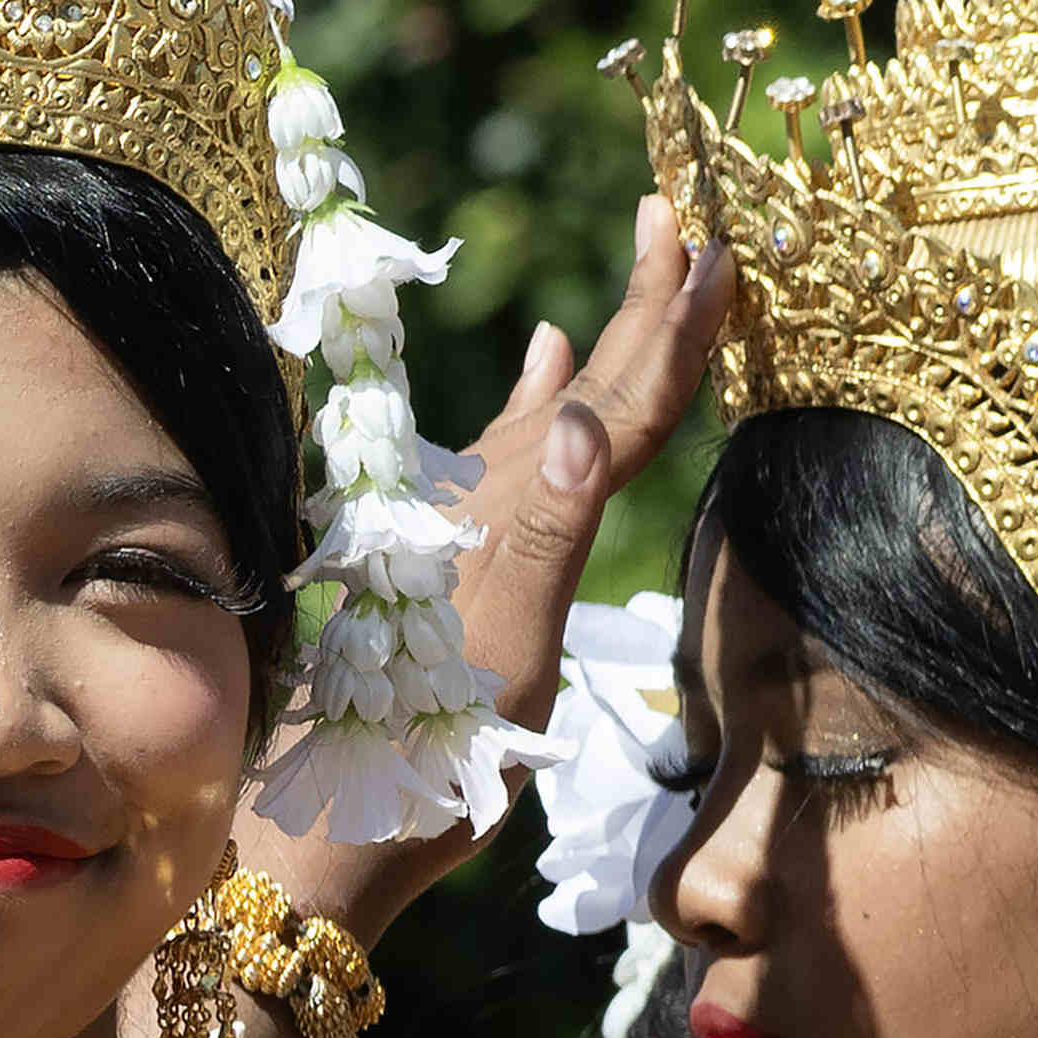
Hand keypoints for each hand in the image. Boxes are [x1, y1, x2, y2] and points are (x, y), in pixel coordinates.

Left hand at [440, 193, 730, 715]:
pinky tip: (543, 356)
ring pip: (562, 404)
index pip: (622, 402)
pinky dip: (539, 390)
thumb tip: (584, 416)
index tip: (713, 252)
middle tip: (680, 217)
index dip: (673, 328)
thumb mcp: (506, 653)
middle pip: (592, 384)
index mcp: (523, 514)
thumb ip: (549, 533)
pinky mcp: (447, 544)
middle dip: (645, 305)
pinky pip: (511, 437)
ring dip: (611, 341)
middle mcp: (494, 498)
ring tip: (643, 280)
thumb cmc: (427, 750)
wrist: (324, 820)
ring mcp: (469, 516)